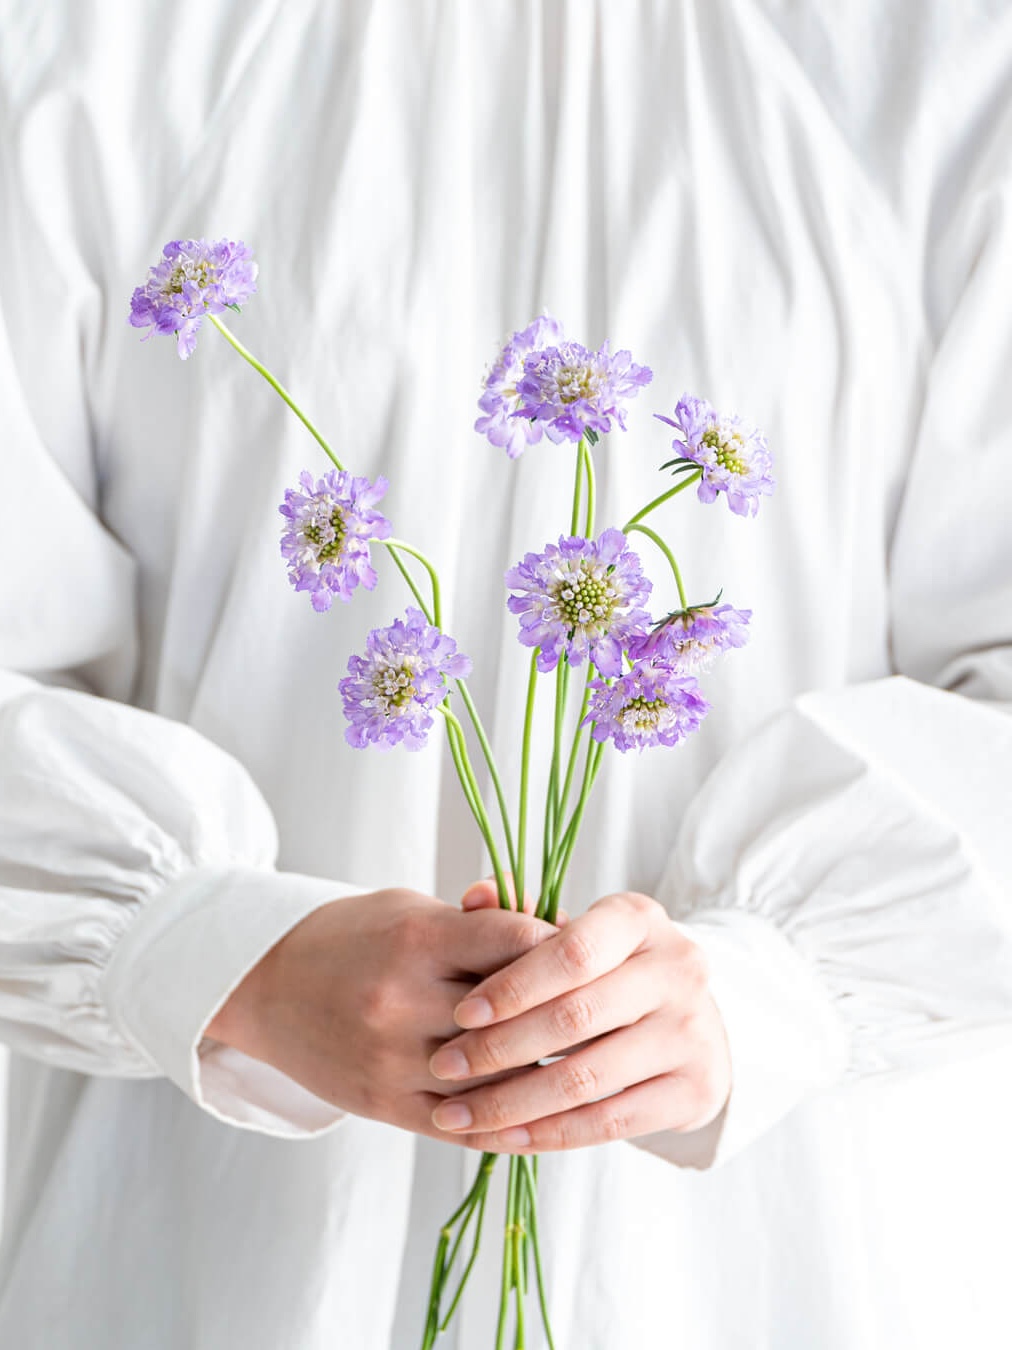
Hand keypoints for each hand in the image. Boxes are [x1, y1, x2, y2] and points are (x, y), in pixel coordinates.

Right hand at [205, 887, 555, 1140]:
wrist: (265, 984)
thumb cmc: (353, 937)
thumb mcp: (411, 908)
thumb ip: (481, 922)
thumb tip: (556, 926)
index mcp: (418, 940)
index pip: (520, 943)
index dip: (564, 950)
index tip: (590, 957)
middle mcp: (404, 1001)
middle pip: (518, 1017)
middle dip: (566, 1016)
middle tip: (607, 1017)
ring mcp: (393, 1059)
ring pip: (500, 1077)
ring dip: (546, 1073)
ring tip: (584, 1065)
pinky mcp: (384, 1104)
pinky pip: (465, 1124)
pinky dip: (509, 1119)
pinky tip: (540, 1112)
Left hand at [427, 887, 730, 1151]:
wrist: (689, 1020)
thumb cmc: (606, 970)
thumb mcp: (572, 933)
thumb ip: (517, 916)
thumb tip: (474, 895)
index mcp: (639, 919)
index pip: (572, 951)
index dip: (514, 986)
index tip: (462, 1013)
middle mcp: (676, 970)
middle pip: (575, 1017)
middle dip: (499, 1048)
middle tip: (443, 1067)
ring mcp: (691, 1032)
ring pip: (586, 1077)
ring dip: (512, 1102)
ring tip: (457, 1115)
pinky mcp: (696, 1089)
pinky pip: (609, 1122)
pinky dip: (550, 1134)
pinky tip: (504, 1138)